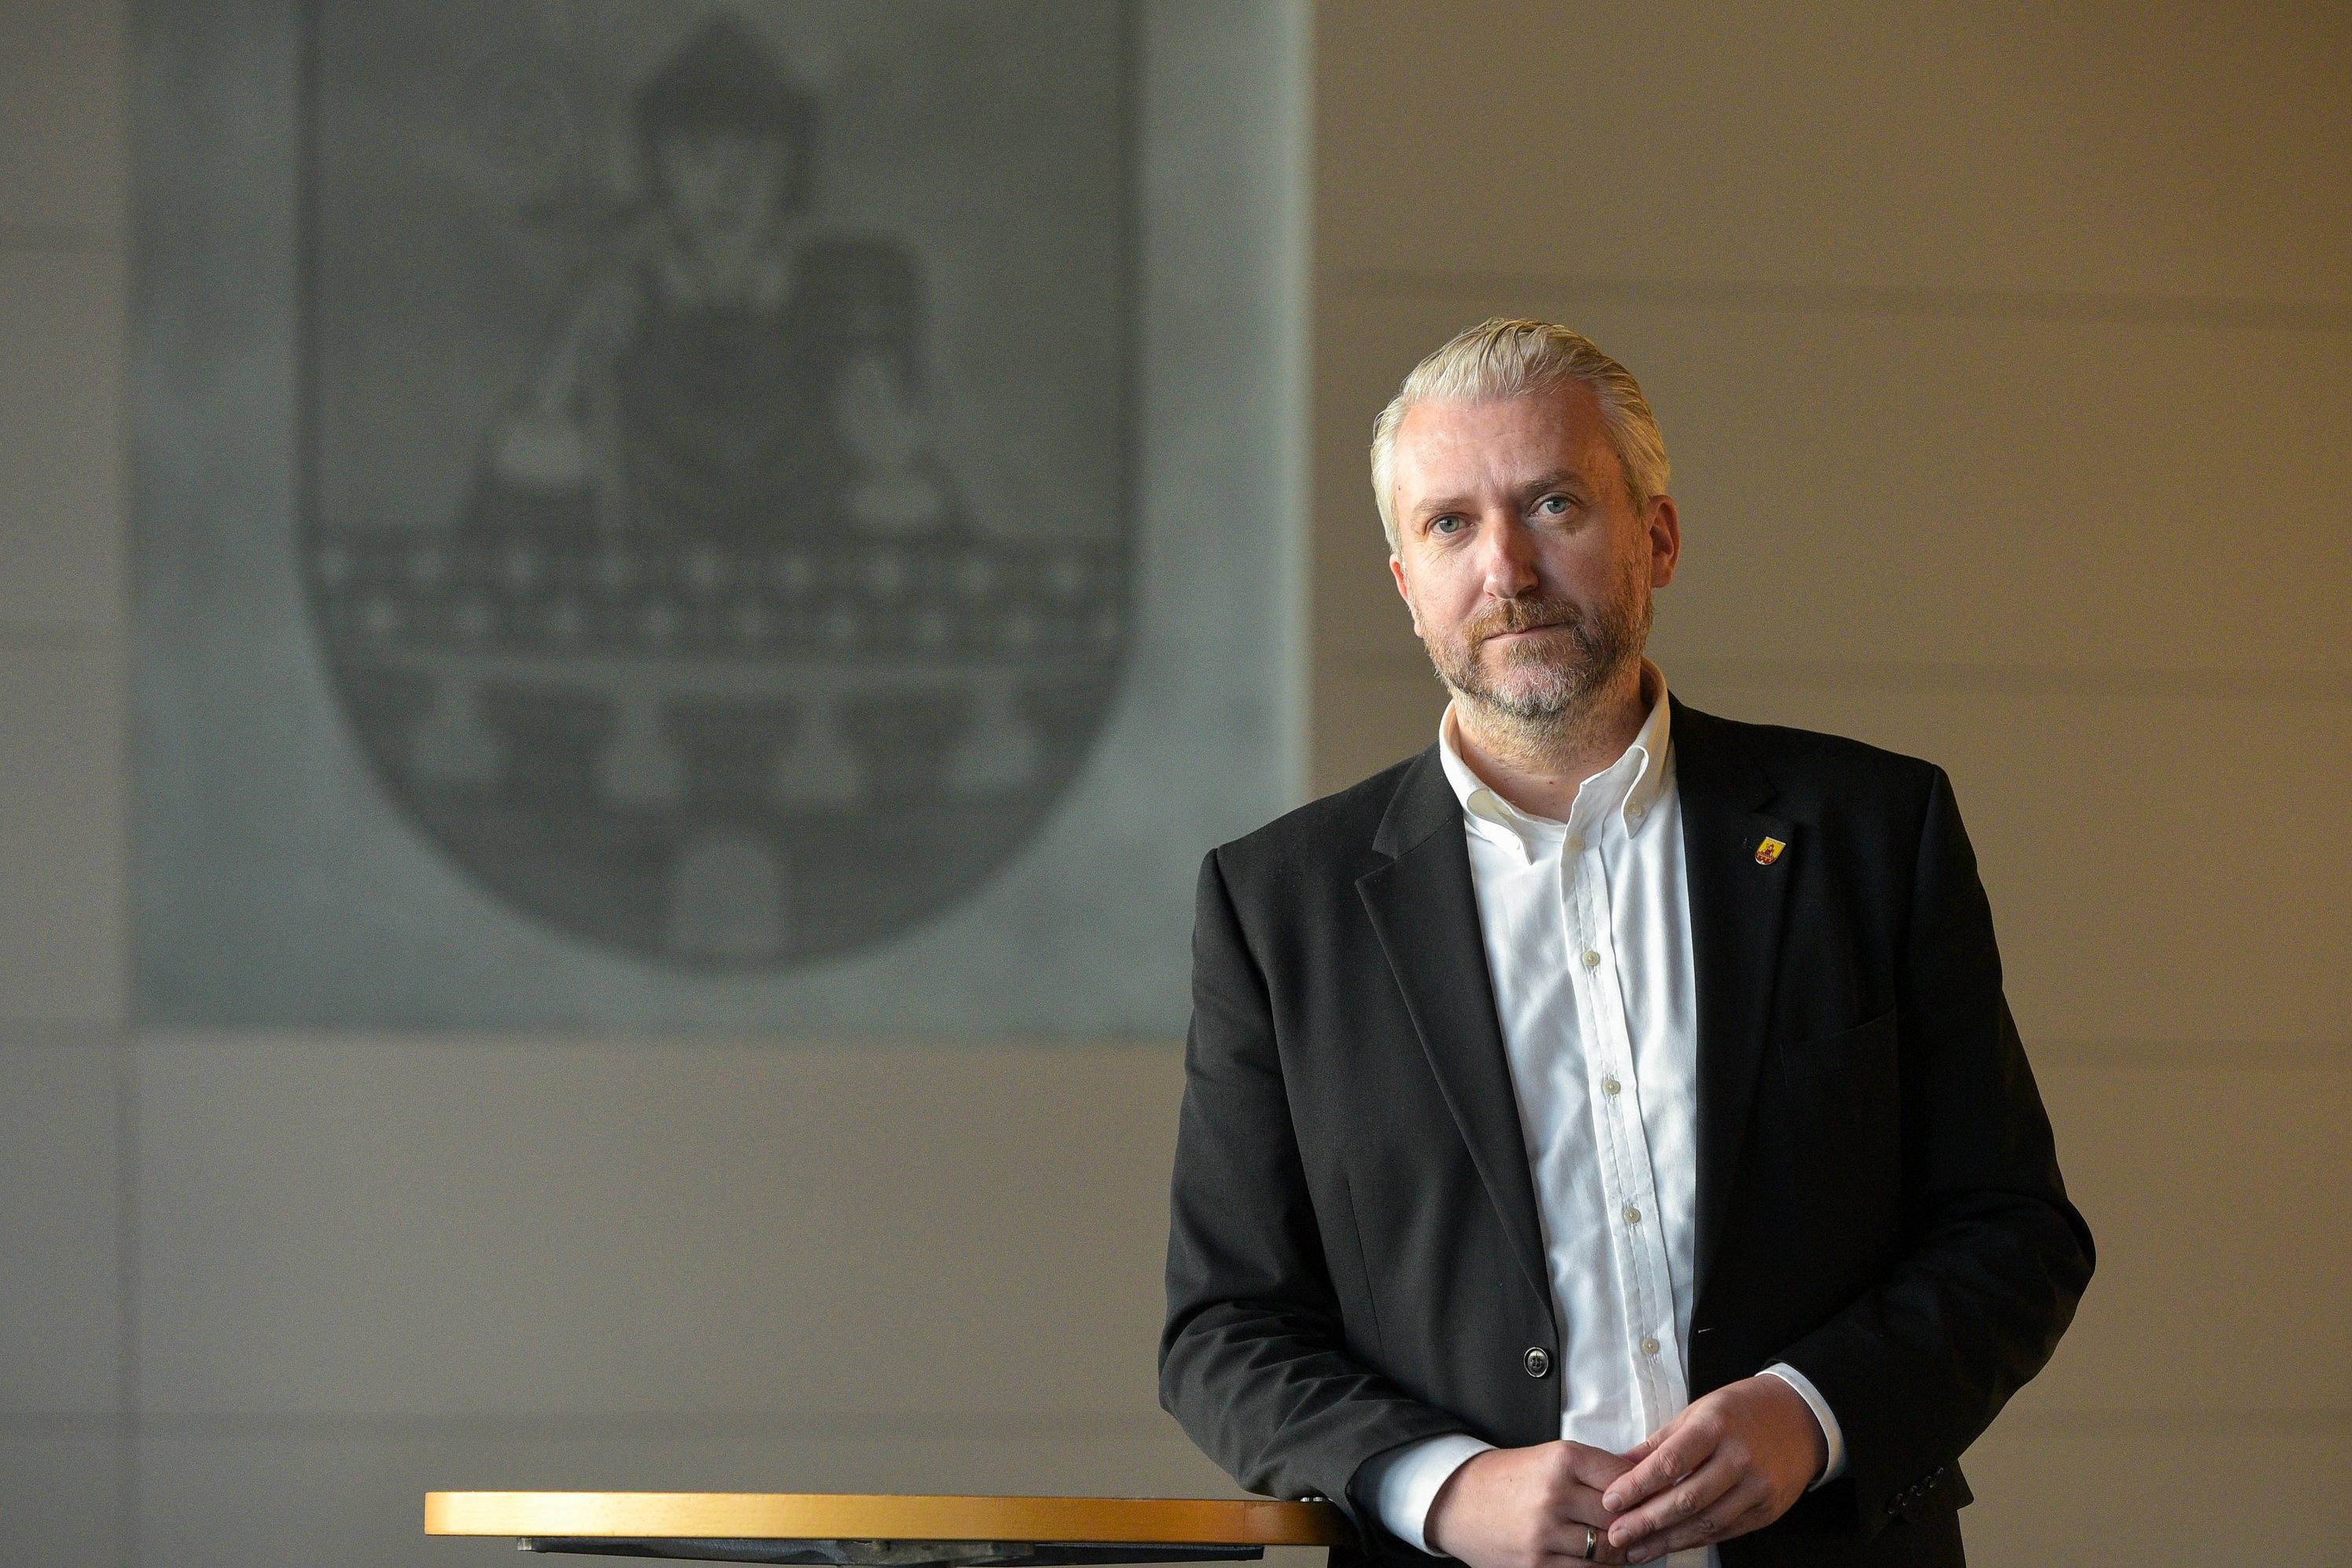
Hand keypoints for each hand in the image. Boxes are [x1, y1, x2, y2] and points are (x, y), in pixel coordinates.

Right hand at [1425, 1441, 1638, 1567]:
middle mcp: (1554, 1495)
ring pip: (1607, 1551)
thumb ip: (1595, 1469)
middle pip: (1620, 1518)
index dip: (1641, 1491)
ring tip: (1618, 1545)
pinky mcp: (1536, 1565)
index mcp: (1561, 1460)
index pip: (1625, 1479)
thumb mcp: (1551, 1457)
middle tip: (1639, 1526)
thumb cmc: (1510, 1477)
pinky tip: (1594, 1559)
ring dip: (1618, 1552)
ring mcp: (1544, 1534)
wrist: (1457, 1501)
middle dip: (1632, 1524)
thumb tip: (1645, 1480)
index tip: (1647, 1498)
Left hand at [1601, 1375, 1826, 1562]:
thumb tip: (1618, 1466)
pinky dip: (1695, 1541)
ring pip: (1707, 1522)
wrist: (1800, 1418)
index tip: (1610, 1501)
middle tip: (1616, 1535)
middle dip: (1647, 1521)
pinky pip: (1726, 1531)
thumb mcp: (1697, 1411)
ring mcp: (1758, 1487)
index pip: (1670, 1462)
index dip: (1638, 1485)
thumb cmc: (1740, 1410)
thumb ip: (1659, 1442)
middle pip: (1688, 1498)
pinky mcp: (1768, 1510)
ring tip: (1636, 1550)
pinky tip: (1670, 1545)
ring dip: (1667, 1540)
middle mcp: (1739, 1458)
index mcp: (1716, 1426)